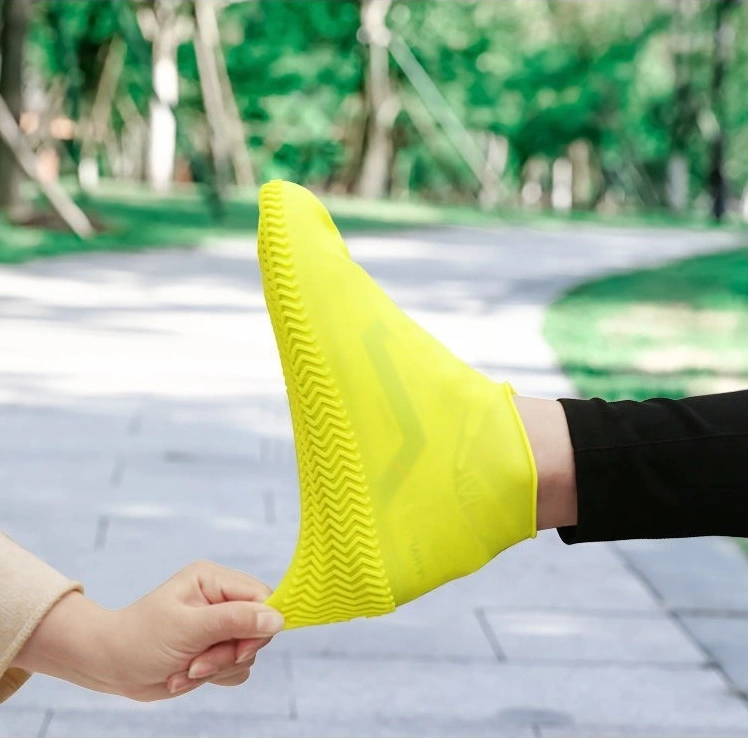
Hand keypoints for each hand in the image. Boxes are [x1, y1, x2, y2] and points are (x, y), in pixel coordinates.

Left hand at [11, 561, 283, 700]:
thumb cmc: (141, 638)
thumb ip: (235, 621)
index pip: (262, 597)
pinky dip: (214, 678)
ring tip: (185, 670)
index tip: (240, 649)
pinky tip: (184, 675)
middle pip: (258, 627)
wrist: (109, 666)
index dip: (258, 625)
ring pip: (248, 652)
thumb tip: (279, 618)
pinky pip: (237, 668)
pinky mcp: (216, 650)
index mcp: (213, 579)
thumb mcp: (189, 628)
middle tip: (198, 664)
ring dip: (218, 669)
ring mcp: (219, 626)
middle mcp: (220, 599)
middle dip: (229, 653)